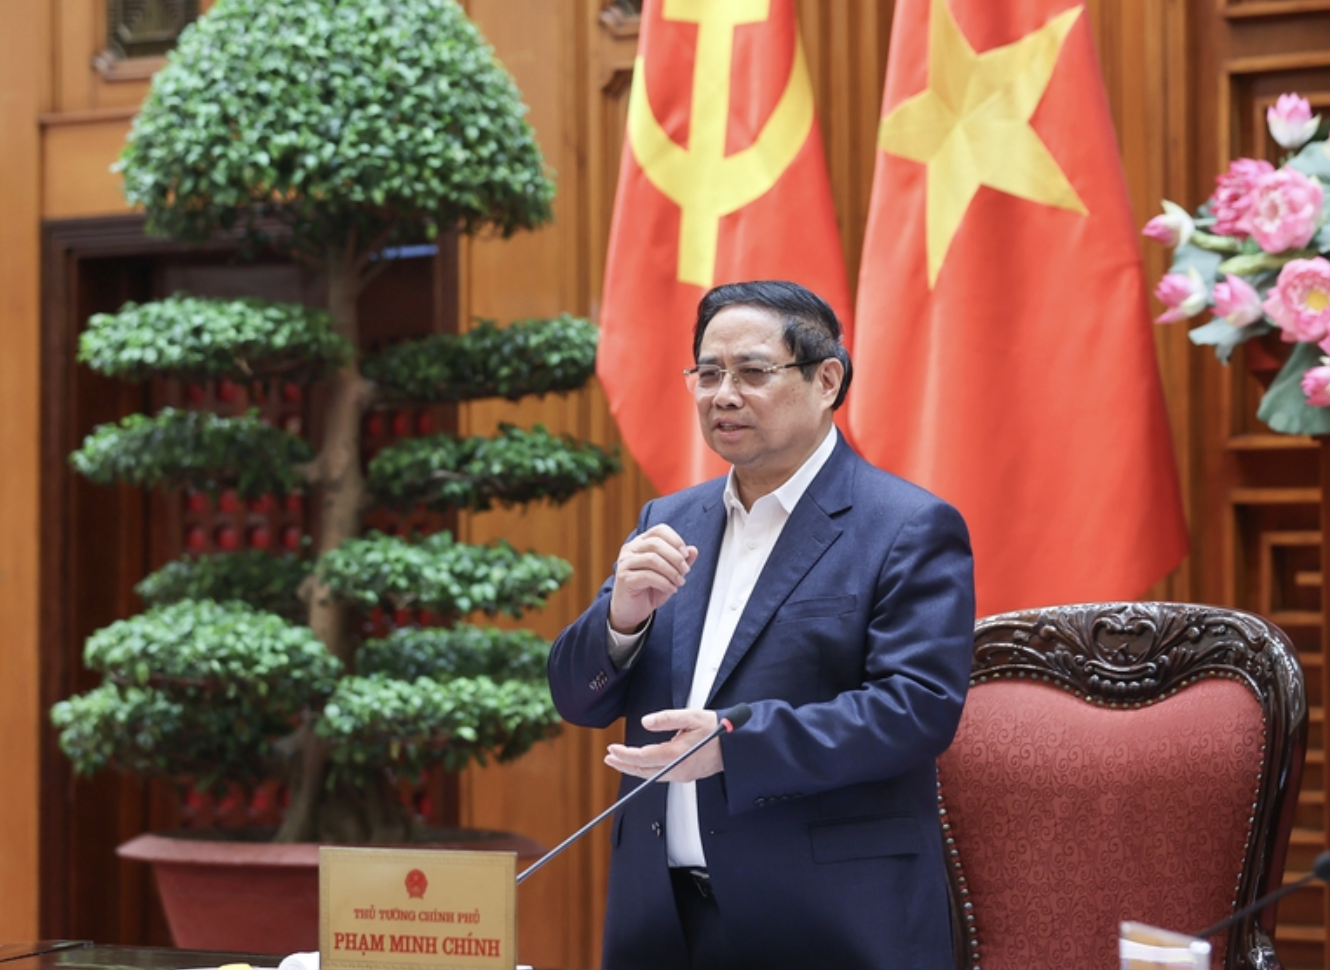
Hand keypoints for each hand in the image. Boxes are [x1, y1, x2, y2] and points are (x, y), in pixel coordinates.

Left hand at [604, 708, 723, 781]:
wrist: (736, 747)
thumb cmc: (718, 730)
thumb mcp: (692, 716)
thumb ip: (667, 718)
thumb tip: (646, 722)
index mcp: (676, 754)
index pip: (643, 757)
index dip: (625, 754)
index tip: (612, 749)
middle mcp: (677, 769)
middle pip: (643, 770)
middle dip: (624, 764)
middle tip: (609, 758)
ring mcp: (681, 775)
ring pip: (650, 775)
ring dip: (633, 768)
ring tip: (619, 761)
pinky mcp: (685, 775)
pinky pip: (659, 776)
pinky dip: (646, 771)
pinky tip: (641, 765)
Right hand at [608, 524, 698, 633]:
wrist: (631, 611)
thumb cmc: (649, 589)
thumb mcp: (670, 574)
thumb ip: (681, 561)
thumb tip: (693, 550)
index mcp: (641, 543)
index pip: (659, 530)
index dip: (675, 540)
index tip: (685, 555)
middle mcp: (630, 549)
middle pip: (656, 543)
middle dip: (675, 557)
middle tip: (685, 571)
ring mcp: (625, 563)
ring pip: (652, 559)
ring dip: (671, 571)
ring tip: (679, 581)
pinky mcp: (624, 578)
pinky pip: (648, 576)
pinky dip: (664, 582)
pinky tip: (671, 589)